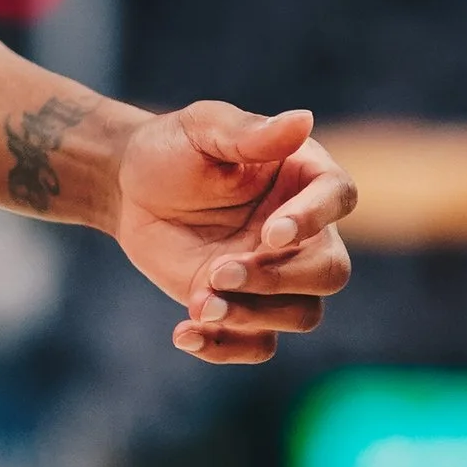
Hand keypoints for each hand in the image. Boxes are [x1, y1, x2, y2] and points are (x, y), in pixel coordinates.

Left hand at [110, 101, 355, 364]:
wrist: (129, 190)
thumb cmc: (171, 150)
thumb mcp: (201, 130)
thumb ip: (250, 132)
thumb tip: (304, 120)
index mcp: (302, 177)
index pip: (337, 198)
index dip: (313, 220)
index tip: (270, 233)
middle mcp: (303, 232)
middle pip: (329, 271)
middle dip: (279, 279)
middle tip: (220, 272)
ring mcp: (276, 274)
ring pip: (302, 314)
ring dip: (255, 316)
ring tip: (200, 304)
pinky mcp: (247, 308)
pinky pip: (259, 344)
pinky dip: (227, 346)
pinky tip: (185, 333)